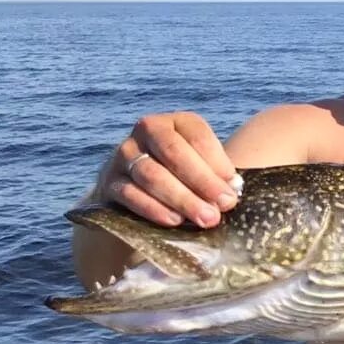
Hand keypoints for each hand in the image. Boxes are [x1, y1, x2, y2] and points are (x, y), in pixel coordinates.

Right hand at [96, 112, 238, 227]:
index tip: (234, 187)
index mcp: (175, 123)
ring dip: (183, 199)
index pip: (196, 136)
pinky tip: (175, 221)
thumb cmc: (183, 177)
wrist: (139, 192)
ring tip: (206, 218)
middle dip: (202, 181)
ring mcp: (123, 155)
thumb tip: (231, 189)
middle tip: (225, 205)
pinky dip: (155, 209)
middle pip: (174, 153)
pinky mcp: (109, 182)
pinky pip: (130, 194)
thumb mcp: (201, 166)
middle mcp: (146, 131)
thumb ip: (216, 174)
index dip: (217, 162)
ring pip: (152, 175)